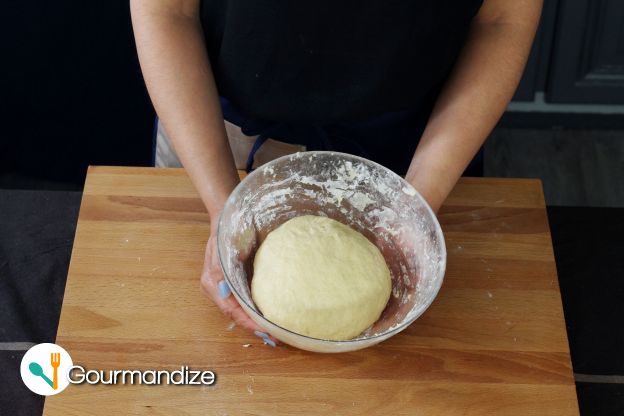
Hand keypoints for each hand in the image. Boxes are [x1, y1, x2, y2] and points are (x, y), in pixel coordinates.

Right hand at [200, 226, 277, 345]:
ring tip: (276, 333)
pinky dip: (256, 312)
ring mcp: (224, 289)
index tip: (265, 331)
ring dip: (257, 323)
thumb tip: (223, 292)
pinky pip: (244, 303)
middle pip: (236, 315)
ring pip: (240, 312)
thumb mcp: (223, 247)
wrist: (228, 218)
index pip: (231, 311)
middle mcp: (217, 290)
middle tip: (276, 338)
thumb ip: (221, 270)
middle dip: (255, 328)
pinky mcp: (234, 285)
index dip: (248, 323)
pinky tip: (270, 318)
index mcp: (212, 284)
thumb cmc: (227, 232)